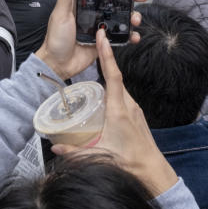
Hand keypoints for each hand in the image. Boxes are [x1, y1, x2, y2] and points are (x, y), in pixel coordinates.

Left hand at [35, 0, 147, 80]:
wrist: (58, 64)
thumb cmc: (55, 39)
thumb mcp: (60, 14)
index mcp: (83, 6)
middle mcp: (93, 15)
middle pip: (116, 4)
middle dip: (130, 0)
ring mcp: (100, 29)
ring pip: (121, 19)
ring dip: (132, 17)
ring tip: (135, 19)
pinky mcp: (105, 42)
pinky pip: (121, 37)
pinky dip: (130, 36)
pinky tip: (134, 36)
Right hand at [51, 29, 178, 197]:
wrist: (152, 170)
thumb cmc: (129, 162)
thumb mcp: (98, 155)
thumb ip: (74, 151)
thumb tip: (55, 147)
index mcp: (118, 110)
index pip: (112, 76)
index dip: (107, 56)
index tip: (103, 38)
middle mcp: (128, 105)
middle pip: (115, 77)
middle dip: (106, 59)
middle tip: (96, 43)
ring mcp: (134, 108)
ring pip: (119, 87)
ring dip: (109, 74)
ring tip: (97, 65)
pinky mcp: (136, 114)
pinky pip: (123, 95)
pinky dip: (114, 88)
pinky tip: (104, 94)